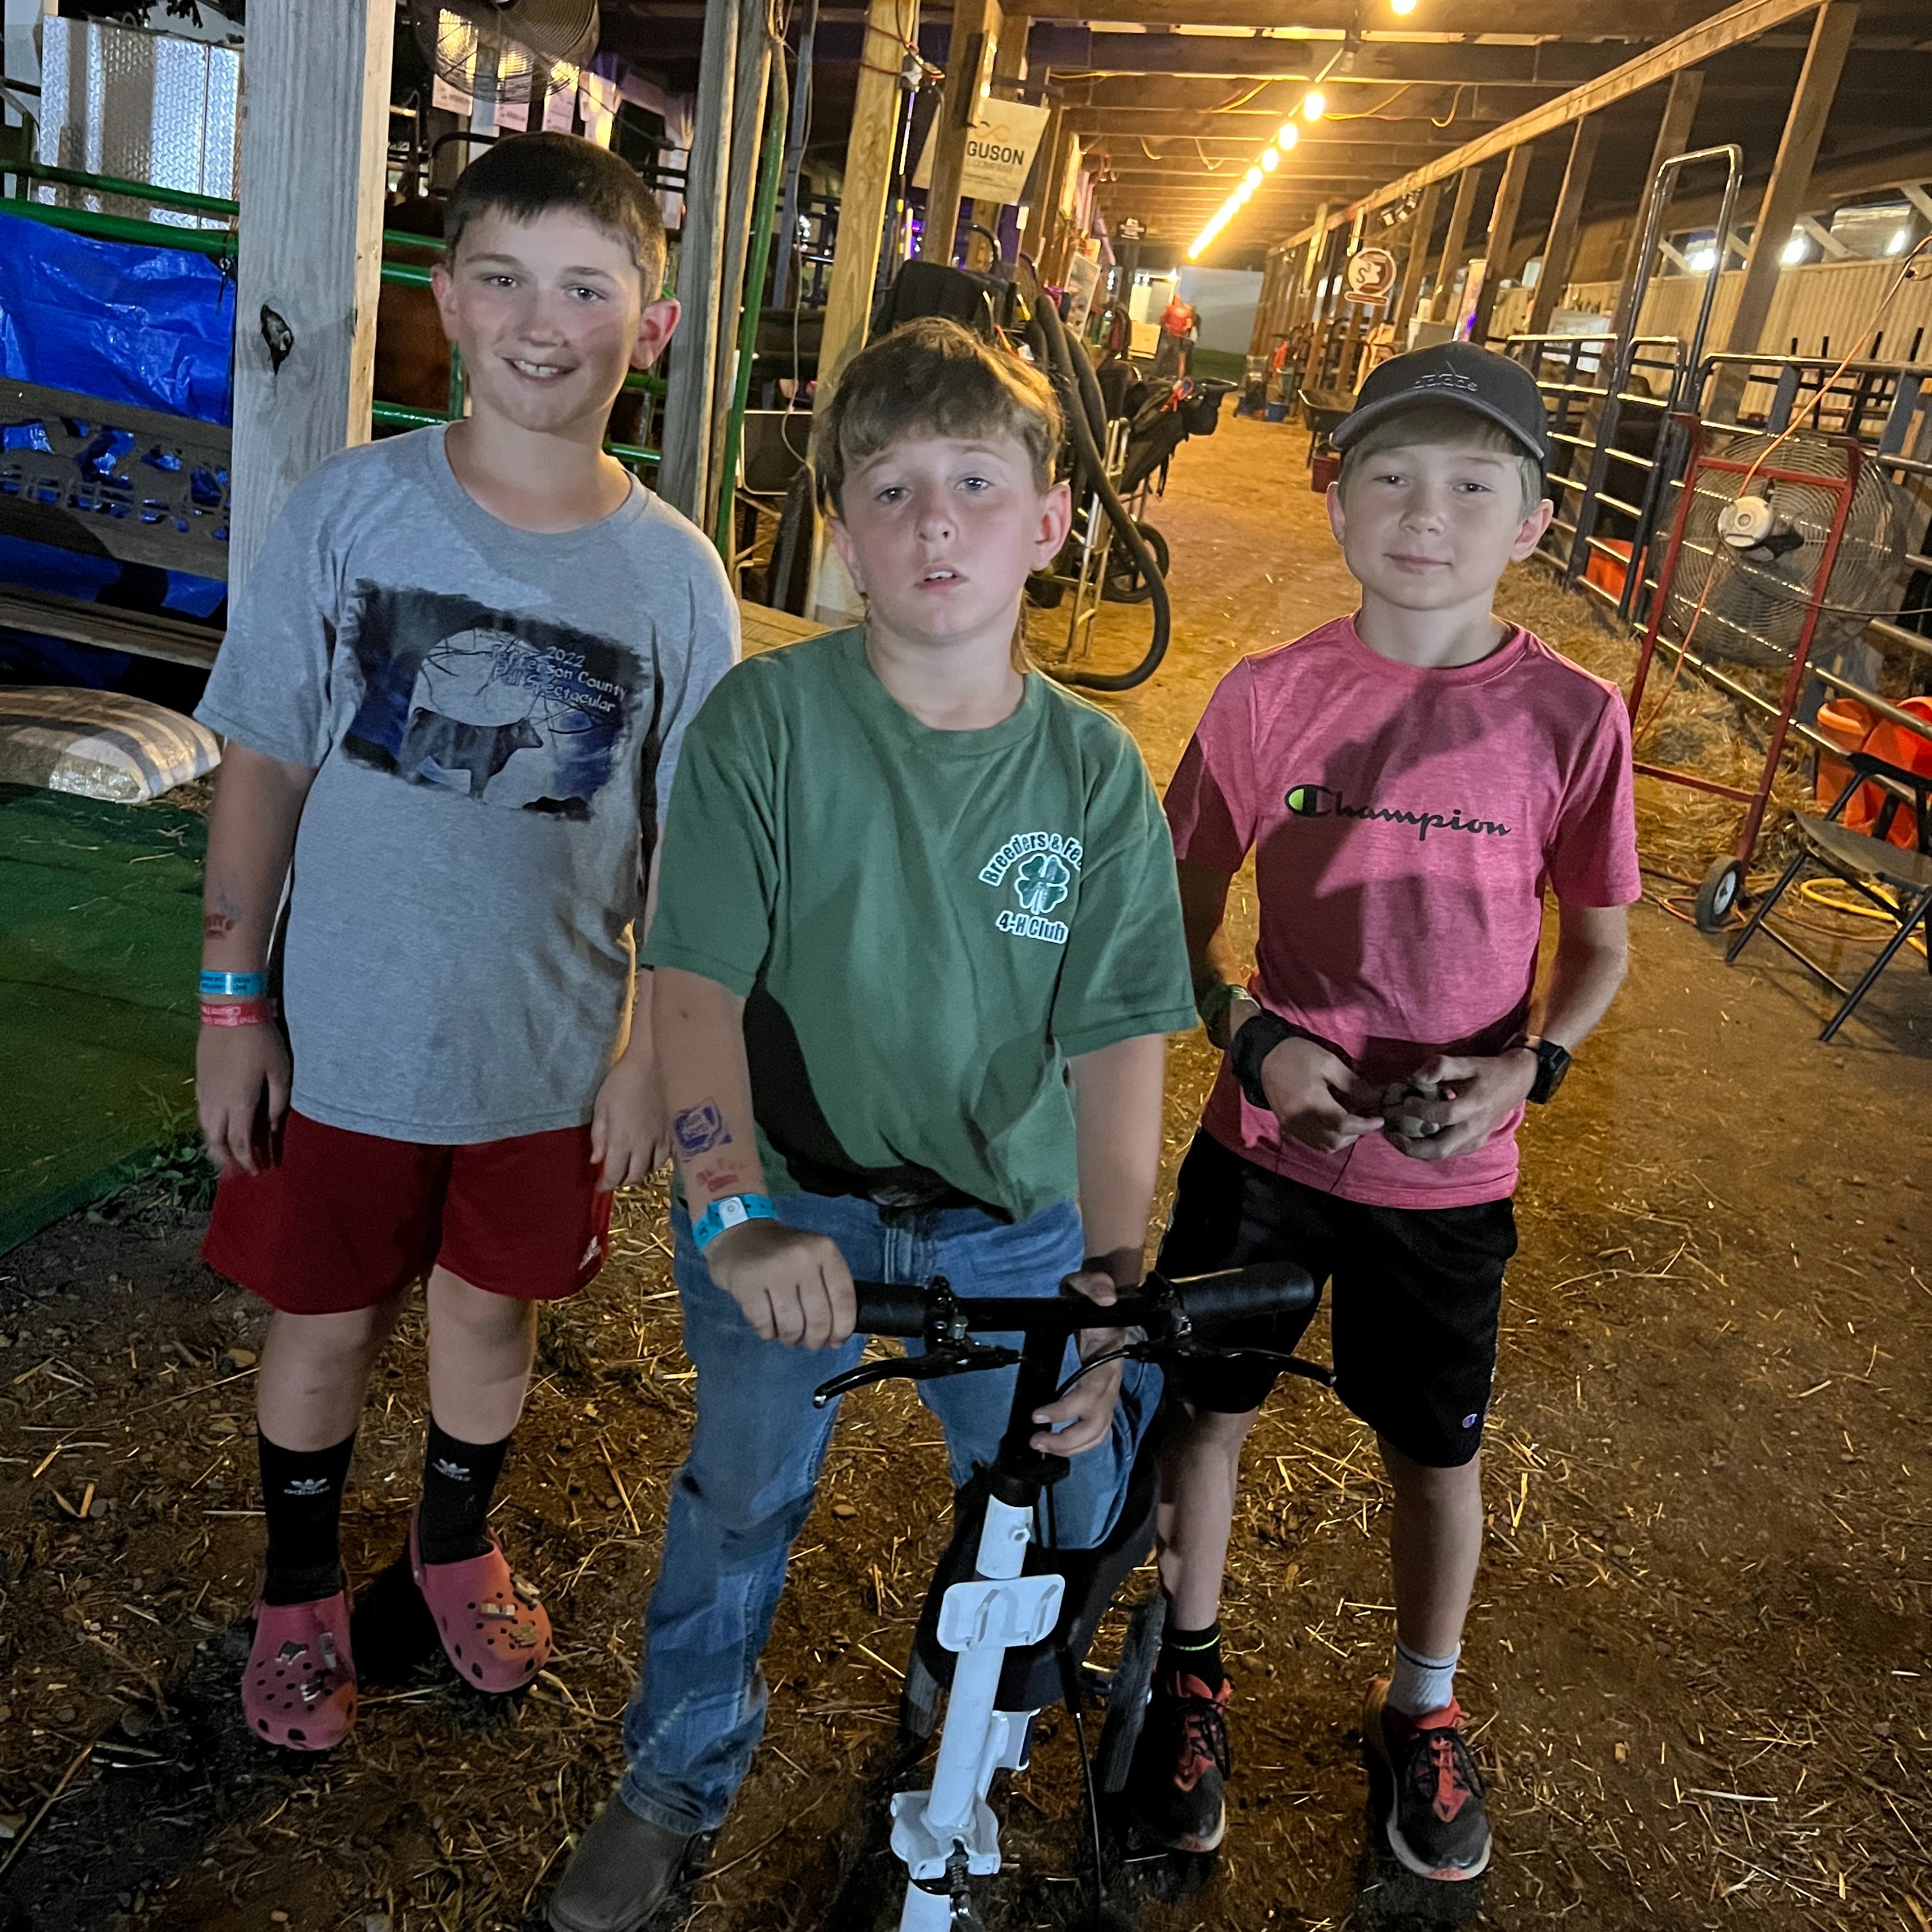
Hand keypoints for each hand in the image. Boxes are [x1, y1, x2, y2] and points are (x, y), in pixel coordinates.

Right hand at [197, 1021, 290, 1175]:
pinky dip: (209, 1127)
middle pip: (216, 1142)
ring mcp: (204, 1092)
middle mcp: (217, 1103)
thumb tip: (273, 1129)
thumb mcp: (280, 1072)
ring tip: (227, 1154)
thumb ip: (277, 1104)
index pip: (240, 1143)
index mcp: (239, 1104)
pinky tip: (217, 1127)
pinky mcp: (199, 1080)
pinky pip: (201, 1113)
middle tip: (239, 1170)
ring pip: (205, 1128)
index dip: (248, 1161)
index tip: (258, 1171)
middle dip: (226, 1160)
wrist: (230, 1011)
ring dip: (215, 1145)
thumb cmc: (261, 1041)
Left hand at [590, 1046, 669, 1190]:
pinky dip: (660, 1160)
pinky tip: (655, 1154)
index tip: (600, 1186)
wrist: (653, 1062)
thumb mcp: (601, 1106)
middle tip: (617, 1176)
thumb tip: (596, 1160)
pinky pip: (670, 1155)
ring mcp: (662, 1138)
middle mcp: (644, 1145)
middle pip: (636, 1176)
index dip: (606, 1184)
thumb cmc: (622, 1081)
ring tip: (636, 1166)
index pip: (614, 1174)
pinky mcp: (675, 1130)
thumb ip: (599, 1136)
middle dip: (624, 1181)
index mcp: (622, 1140)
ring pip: (655, 1168)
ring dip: (643, 1172)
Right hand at [704, 1218, 855, 1349]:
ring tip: (788, 1334)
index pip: (844, 1298)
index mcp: (824, 1250)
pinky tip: (768, 1324)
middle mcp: (802, 1258)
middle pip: (819, 1317)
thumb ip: (829, 1290)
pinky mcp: (747, 1284)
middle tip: (811, 1342)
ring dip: (791, 1338)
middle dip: (816, 1339)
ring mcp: (773, 1270)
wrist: (740, 1234)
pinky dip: (768, 1333)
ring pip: (792, 1326)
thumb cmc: (782, 1253)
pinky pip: (765, 1325)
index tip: (837, 1341)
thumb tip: (837, 1337)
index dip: (843, 1327)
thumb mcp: (814, 1257)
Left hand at [1029, 1267, 1126, 1456]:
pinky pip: (1095, 1429)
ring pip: (1098, 1432)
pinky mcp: (1101, 1398)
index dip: (1068, 1409)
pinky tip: (1055, 1444)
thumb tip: (1105, 1296)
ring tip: (1041, 1446)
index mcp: (1108, 1358)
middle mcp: (1111, 1380)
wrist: (1103, 1299)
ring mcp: (1108, 1392)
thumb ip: (1094, 1285)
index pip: (1092, 1392)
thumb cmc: (1090, 1295)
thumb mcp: (1085, 1283)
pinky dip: (1077, 1443)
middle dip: (1068, 1439)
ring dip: (1072, 1447)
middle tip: (1036, 1441)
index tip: (1038, 1415)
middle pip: (1098, 1423)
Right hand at [1254, 1034, 1384, 1152]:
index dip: (1366, 1125)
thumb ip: (1351, 1082)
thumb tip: (1373, 1098)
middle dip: (1356, 1133)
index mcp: (1312, 1104)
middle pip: (1335, 1141)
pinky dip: (1329, 1139)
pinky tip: (1335, 1125)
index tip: (1379, 1120)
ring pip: (1325, 1146)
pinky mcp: (1289, 1127)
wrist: (1265, 1058)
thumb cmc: (1298, 1056)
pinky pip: (1313, 1143)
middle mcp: (1302, 1121)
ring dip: (1343, 1139)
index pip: (1345, 1125)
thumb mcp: (1328, 1062)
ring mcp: (1294, 1127)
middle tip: (1366, 1118)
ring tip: (1352, 1122)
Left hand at [1382, 1050, 1536, 1160]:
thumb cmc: (1489, 1071)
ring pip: (1441, 1155)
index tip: (1405, 1101)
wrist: (1516, 1083)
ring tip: (1396, 1136)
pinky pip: (1448, 1152)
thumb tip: (1415, 1077)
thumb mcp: (1469, 1062)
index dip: (1421, 1110)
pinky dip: (1428, 1149)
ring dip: (1416, 1150)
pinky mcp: (1474, 1145)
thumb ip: (1442, 1067)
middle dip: (1411, 1146)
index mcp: (1475, 1106)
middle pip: (1440, 1149)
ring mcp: (1476, 1140)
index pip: (1444, 1115)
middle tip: (1390, 1133)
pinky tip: (1414, 1137)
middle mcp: (1475, 1128)